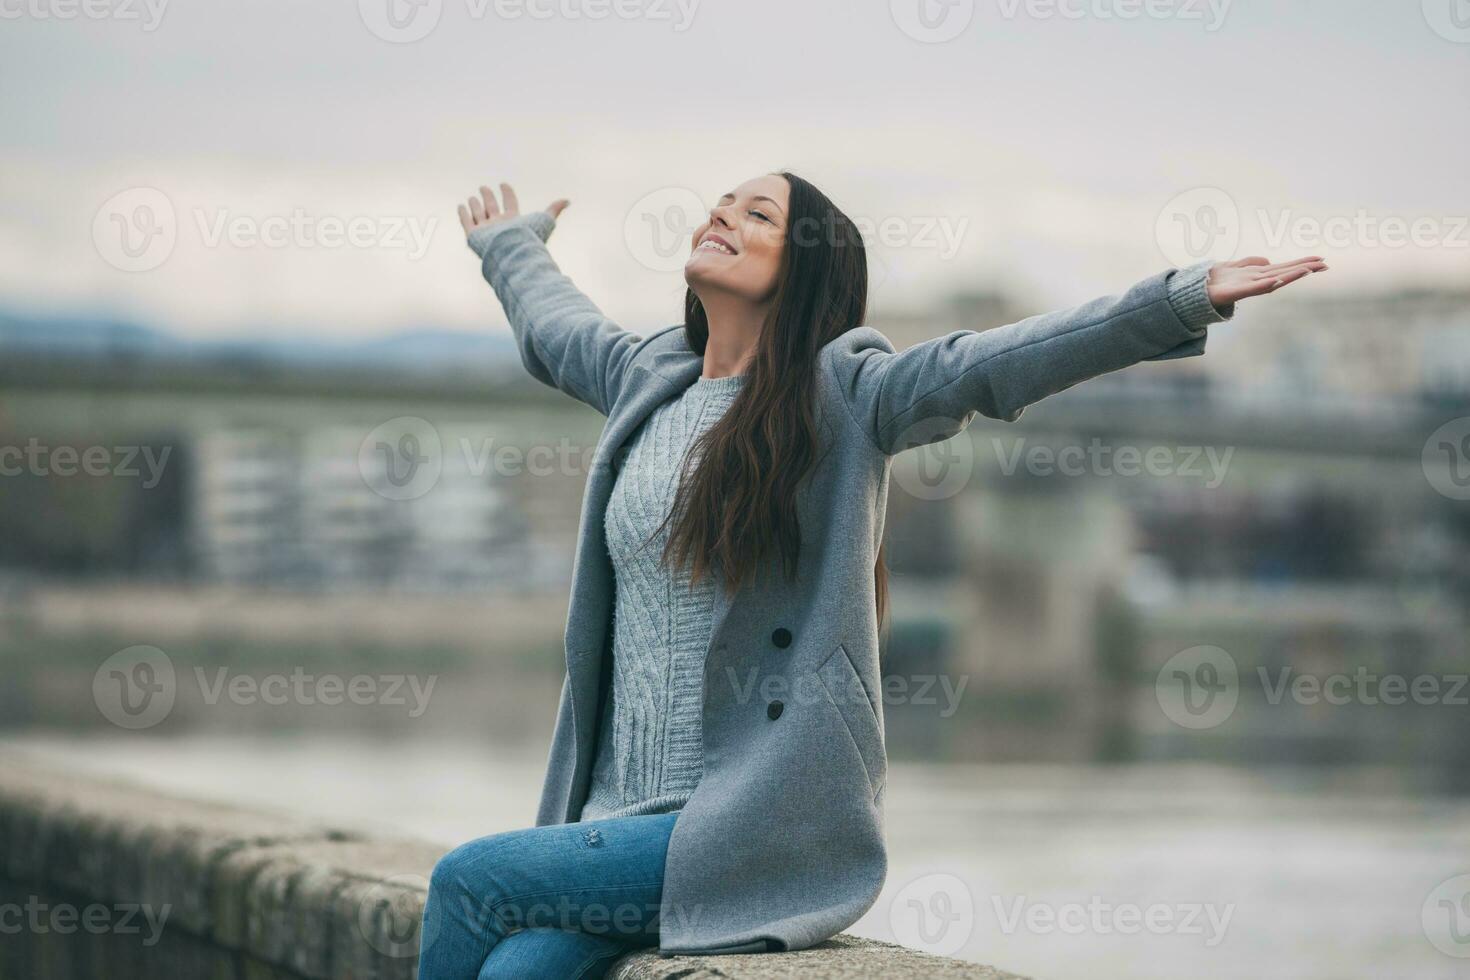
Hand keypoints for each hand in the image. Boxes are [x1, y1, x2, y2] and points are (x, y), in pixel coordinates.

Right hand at [457, 182, 568, 238]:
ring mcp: (486, 230)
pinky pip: (467, 222)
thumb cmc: (529, 239)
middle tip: (484, 188)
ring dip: (475, 204)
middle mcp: (499, 225)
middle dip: (488, 197)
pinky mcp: (474, 235)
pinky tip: (461, 206)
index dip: (507, 193)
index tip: (504, 184)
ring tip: (472, 197)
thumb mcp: (544, 220)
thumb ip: (554, 209)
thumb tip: (568, 200)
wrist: (512, 253)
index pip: (510, 203)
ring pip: (479, 214)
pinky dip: (463, 214)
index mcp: (514, 220)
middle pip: (492, 208)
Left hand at [1207, 255, 1328, 306]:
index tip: (1320, 260)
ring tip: (1308, 270)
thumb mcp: (1235, 266)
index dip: (1301, 264)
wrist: (1193, 291)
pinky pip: (1250, 289)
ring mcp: (1245, 288)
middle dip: (1304, 269)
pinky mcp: (1232, 293)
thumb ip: (1250, 262)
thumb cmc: (1214, 281)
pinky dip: (1264, 285)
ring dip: (1290, 276)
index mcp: (1257, 275)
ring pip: (1272, 280)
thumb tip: (1267, 260)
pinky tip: (1276, 281)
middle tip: (1325, 265)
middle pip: (1284, 273)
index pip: (1284, 268)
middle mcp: (1255, 281)